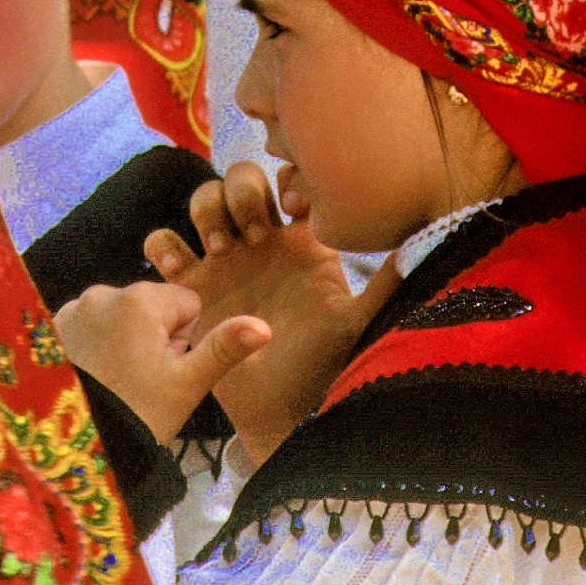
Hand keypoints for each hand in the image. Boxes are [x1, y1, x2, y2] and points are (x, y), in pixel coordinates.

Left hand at [53, 281, 269, 443]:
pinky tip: (94, 375)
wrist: (78, 447)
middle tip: (144, 379)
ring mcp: (70, 310)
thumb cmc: (139, 414)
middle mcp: (100, 294)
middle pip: (150, 307)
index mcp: (138, 300)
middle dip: (154, 337)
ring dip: (124, 340)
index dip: (186, 337)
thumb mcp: (188, 383)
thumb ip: (225, 347)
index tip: (168, 367)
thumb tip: (264, 325)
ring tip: (118, 380)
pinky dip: (95, 345)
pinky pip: (88, 326)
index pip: (187, 302)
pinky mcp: (49, 329)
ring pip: (119, 316)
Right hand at [142, 163, 396, 460]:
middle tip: (254, 235)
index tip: (294, 206)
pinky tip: (180, 268)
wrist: (275, 405)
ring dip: (207, 212)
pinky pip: (162, 244)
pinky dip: (164, 245)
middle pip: (242, 179)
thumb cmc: (319, 363)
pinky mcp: (188, 284)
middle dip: (244, 194)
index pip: (291, 182)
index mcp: (300, 240)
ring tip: (218, 250)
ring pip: (203, 201)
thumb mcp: (353, 321)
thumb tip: (423, 246)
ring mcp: (222, 259)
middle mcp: (260, 241)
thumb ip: (381, 284)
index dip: (289, 178)